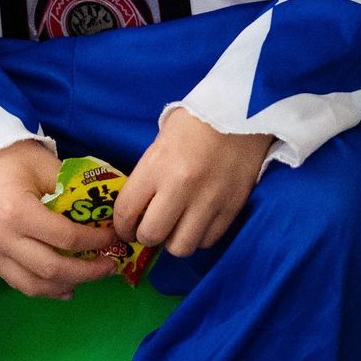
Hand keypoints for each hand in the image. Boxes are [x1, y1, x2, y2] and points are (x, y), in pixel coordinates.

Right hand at [0, 139, 122, 299]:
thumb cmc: (10, 160)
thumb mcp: (45, 166)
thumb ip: (74, 191)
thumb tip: (108, 213)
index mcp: (17, 211)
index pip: (66, 237)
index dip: (96, 242)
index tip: (114, 238)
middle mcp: (1, 237)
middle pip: (53, 269)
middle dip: (88, 272)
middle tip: (110, 265)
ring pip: (35, 285)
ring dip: (68, 285)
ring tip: (90, 276)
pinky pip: (19, 283)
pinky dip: (45, 290)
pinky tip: (65, 287)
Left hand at [112, 107, 272, 257]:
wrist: (239, 114)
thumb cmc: (193, 123)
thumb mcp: (159, 143)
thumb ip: (148, 175)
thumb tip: (138, 205)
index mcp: (155, 168)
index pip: (126, 211)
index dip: (121, 227)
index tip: (124, 230)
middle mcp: (179, 189)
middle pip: (152, 235)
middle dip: (146, 237)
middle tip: (150, 230)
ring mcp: (208, 201)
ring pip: (182, 246)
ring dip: (174, 241)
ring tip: (176, 228)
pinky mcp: (232, 209)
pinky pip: (209, 240)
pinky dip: (199, 237)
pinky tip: (197, 223)